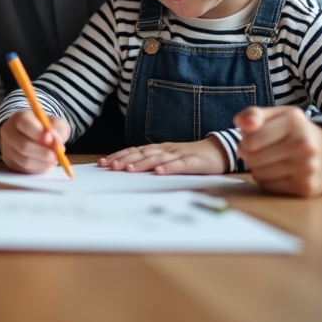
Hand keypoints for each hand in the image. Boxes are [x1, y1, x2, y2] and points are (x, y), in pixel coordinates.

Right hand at [0, 110, 70, 173]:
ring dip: (42, 162)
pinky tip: (46, 163)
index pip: (24, 123)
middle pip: (23, 145)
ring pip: (24, 160)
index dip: (38, 132)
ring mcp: (8, 149)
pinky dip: (38, 168)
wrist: (31, 136)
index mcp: (19, 117)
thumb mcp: (55, 123)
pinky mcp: (10, 163)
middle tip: (56, 154)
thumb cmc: (45, 128)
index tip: (51, 139)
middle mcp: (9, 132)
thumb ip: (58, 129)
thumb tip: (56, 140)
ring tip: (54, 159)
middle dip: (43, 152)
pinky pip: (25, 170)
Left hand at [99, 136, 228, 173]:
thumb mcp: (168, 159)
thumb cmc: (190, 157)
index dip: (119, 155)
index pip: (134, 151)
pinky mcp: (194, 162)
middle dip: (124, 159)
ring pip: (158, 158)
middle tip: (109, 166)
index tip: (103, 162)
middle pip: (142, 153)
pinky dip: (169, 168)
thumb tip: (127, 170)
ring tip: (128, 170)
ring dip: (142, 164)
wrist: (218, 151)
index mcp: (158, 149)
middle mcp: (166, 149)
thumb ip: (151, 162)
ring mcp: (180, 154)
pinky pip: (180, 165)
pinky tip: (159, 173)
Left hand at [235, 106, 321, 196]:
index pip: (251, 140)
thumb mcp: (277, 115)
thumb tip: (240, 123)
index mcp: (294, 121)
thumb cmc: (296, 131)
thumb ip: (254, 114)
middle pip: (252, 158)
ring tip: (270, 160)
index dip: (245, 141)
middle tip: (259, 151)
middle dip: (249, 155)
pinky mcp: (306, 187)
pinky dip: (268, 181)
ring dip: (257, 168)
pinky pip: (269, 187)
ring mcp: (307, 168)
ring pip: (258, 174)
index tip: (252, 139)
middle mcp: (304, 144)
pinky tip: (279, 172)